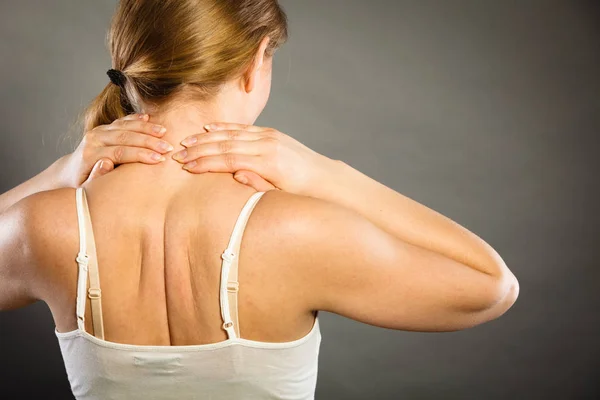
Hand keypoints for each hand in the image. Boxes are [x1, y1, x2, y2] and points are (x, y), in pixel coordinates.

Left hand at [57, 113, 173, 186]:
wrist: (70, 171)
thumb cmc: (82, 184)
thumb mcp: (86, 188)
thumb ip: (96, 176)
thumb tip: (107, 163)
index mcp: (90, 155)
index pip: (120, 152)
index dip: (141, 155)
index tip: (159, 159)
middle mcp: (93, 139)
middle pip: (125, 137)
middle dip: (149, 141)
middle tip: (168, 147)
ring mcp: (98, 131)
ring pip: (125, 126)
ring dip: (146, 128)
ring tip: (164, 132)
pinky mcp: (104, 128)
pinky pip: (122, 121)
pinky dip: (137, 119)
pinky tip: (150, 118)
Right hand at [172, 122, 335, 195]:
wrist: (324, 178)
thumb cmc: (301, 193)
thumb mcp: (281, 195)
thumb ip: (258, 185)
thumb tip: (235, 174)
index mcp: (269, 164)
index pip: (230, 160)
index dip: (205, 163)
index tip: (186, 167)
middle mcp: (268, 146)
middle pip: (226, 144)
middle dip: (199, 149)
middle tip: (177, 154)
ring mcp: (270, 137)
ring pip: (232, 134)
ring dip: (206, 137)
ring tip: (186, 141)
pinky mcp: (271, 133)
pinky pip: (243, 128)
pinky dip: (224, 128)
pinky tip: (208, 128)